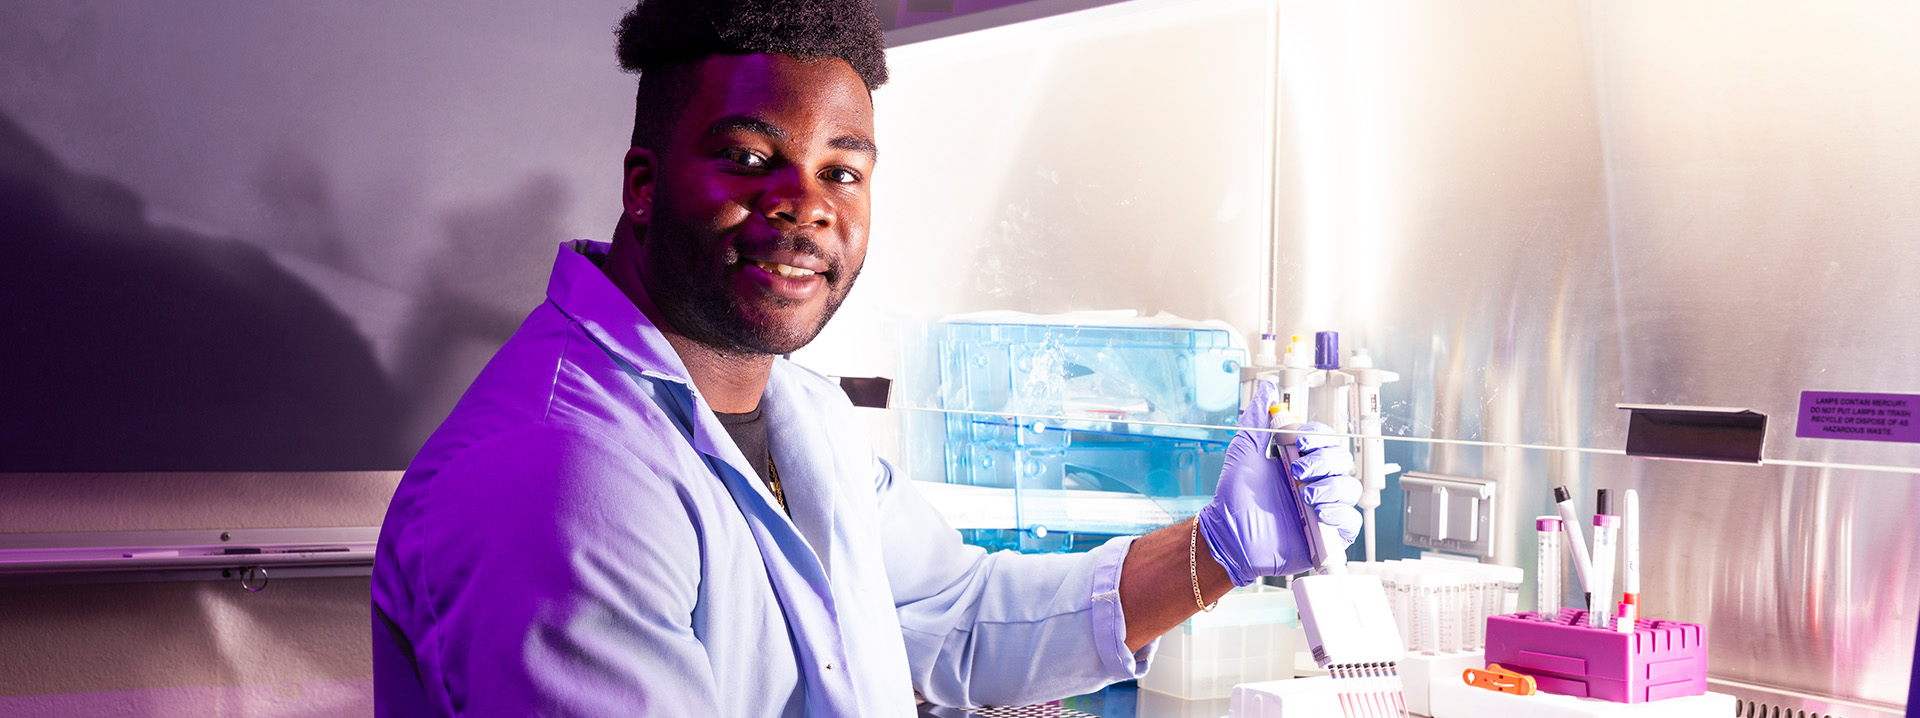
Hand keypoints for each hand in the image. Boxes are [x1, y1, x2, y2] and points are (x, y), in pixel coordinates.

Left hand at [1196, 380, 1362, 585]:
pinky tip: (1319, 513)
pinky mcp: (1327, 533)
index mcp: (1299, 460)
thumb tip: (1267, 390)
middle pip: (1343, 460)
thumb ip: (1256, 422)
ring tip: (1306, 495)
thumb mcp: (1243, 454)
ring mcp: (1323, 506)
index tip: (1300, 441)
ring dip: (1332, 487)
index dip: (1318, 437)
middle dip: (1324, 462)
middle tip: (1297, 472)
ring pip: (1351, 488)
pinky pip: (1350, 520)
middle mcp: (1315, 481)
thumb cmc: (1234, 498)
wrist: (1229, 537)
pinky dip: (1339, 514)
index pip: (1326, 439)